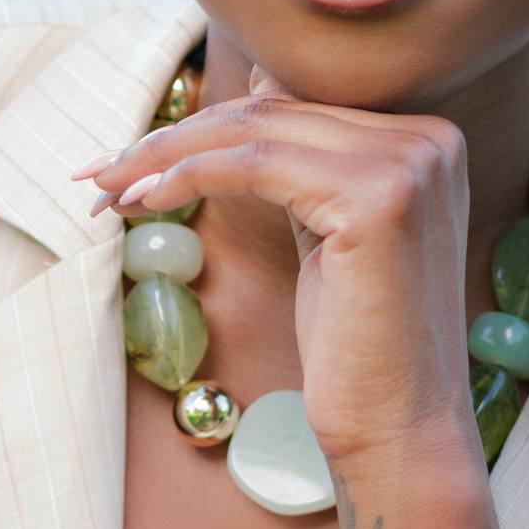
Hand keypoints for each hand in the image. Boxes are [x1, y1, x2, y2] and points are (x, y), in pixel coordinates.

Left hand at [85, 78, 474, 477]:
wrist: (400, 433)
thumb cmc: (355, 348)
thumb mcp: (329, 234)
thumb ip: (305, 166)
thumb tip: (250, 96)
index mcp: (427, 140)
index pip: (293, 104)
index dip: (204, 126)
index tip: (132, 159)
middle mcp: (430, 139)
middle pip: (271, 112)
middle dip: (173, 140)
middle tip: (99, 173)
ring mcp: (409, 164)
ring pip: (254, 130)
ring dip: (164, 156)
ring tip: (106, 191)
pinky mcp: (377, 198)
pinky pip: (255, 165)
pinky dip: (188, 176)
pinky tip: (144, 201)